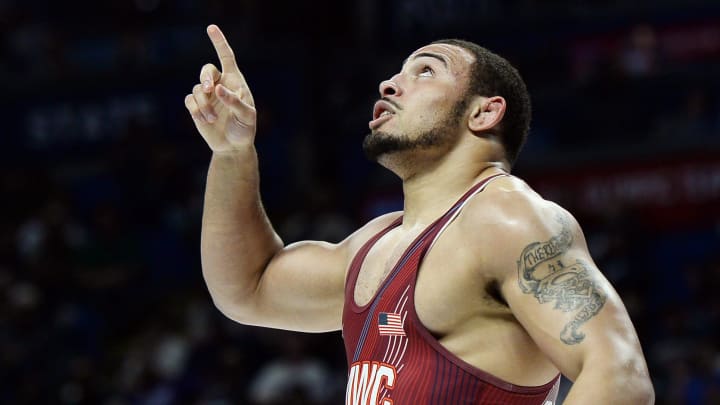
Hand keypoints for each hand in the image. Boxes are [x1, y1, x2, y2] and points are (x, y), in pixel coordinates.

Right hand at [185, 24, 255, 152]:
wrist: (233, 146)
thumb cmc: (245, 129)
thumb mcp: (247, 116)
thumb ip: (236, 102)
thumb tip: (219, 89)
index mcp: (235, 81)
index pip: (226, 57)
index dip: (219, 42)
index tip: (211, 28)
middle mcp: (219, 84)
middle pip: (206, 70)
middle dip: (205, 78)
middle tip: (210, 90)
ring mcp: (207, 96)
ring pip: (197, 89)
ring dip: (204, 105)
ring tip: (214, 119)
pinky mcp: (196, 107)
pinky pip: (190, 102)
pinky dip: (197, 111)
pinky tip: (206, 121)